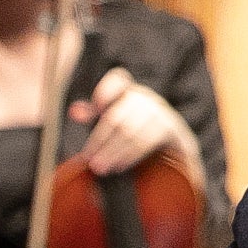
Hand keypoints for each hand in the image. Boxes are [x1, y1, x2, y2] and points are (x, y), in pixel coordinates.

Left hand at [70, 67, 197, 178]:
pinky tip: (119, 166)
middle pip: (116, 116)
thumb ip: (92, 115)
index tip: (97, 108)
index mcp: (127, 92)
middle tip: (88, 160)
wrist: (173, 149)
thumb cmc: (133, 134)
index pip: (117, 79)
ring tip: (100, 168)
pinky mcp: (170, 127)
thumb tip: (74, 111)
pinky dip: (130, 155)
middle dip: (99, 140)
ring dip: (112, 152)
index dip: (105, 91)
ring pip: (129, 131)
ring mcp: (159, 111)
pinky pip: (146, 141)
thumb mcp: (111, 122)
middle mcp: (144, 98)